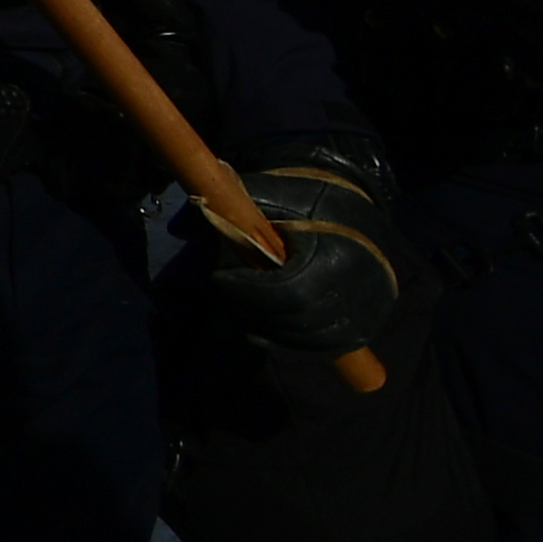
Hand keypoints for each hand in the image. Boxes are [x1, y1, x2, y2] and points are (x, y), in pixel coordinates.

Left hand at [200, 135, 402, 362]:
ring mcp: (366, 312)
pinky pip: (325, 348)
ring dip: (271, 328)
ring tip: (247, 307)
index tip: (220, 277)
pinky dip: (291, 343)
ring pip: (310, 339)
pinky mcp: (365, 325)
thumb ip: (224, 208)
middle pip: (298, 318)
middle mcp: (358, 289)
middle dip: (256, 309)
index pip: (290, 289)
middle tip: (231, 292)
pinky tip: (265, 329)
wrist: (353, 211)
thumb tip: (176, 229)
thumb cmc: (302, 201)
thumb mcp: (264, 194)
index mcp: (336, 253)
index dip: (249, 289)